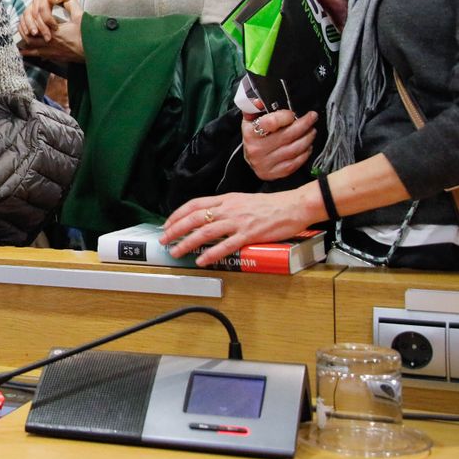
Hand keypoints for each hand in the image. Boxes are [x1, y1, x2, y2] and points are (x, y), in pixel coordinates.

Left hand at [18, 0, 84, 62]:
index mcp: (54, 32)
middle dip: (25, 33)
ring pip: (33, 49)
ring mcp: (52, 52)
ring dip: (26, 44)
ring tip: (21, 40)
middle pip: (30, 39)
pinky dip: (31, 54)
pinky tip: (25, 53)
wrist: (94, 52)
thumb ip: (71, 5)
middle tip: (23, 29)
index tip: (28, 20)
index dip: (29, 24)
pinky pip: (39, 56)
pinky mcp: (56, 58)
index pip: (35, 28)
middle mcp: (50, 43)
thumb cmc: (87, 35)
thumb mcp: (80, 17)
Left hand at [160, 191, 316, 265]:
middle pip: (195, 218)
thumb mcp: (243, 200)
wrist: (293, 206)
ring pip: (205, 232)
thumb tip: (209, 216)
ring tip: (176, 251)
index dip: (178, 214)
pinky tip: (201, 260)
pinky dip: (211, 254)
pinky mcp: (249, 235)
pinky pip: (226, 245)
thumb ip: (226, 207)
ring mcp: (238, 222)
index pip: (195, 204)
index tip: (167, 224)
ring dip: (187, 242)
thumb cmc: (270, 205)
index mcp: (226, 199)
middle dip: (176, 229)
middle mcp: (229, 209)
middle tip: (164, 240)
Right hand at [243, 109, 317, 180]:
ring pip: (294, 149)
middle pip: (287, 135)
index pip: (271, 122)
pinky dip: (305, 154)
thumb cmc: (254, 135)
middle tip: (312, 118)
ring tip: (311, 131)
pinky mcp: (274, 173)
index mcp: (250, 133)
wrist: (250, 158)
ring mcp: (265, 163)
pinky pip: (295, 163)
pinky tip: (307, 146)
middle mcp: (257, 149)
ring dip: (307, 139)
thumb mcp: (250, 119)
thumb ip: (255, 107)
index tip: (293, 114)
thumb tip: (259, 101)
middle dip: (304, 125)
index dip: (286, 116)